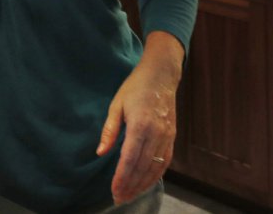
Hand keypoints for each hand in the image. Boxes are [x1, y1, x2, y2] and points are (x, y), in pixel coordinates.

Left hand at [96, 31, 183, 204]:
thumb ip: (110, 130)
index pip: (130, 158)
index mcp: (140, 124)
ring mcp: (167, 135)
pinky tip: (147, 183)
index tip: (113, 190)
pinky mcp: (172, 136)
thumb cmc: (136, 87)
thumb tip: (101, 152)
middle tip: (119, 198)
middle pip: (143, 167)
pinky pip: (166, 161)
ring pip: (156, 167)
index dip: (121, 177)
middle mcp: (156, 132)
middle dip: (131, 185)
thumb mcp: (117, 104)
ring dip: (143, 184)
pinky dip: (156, 175)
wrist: (161, 74)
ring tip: (130, 195)